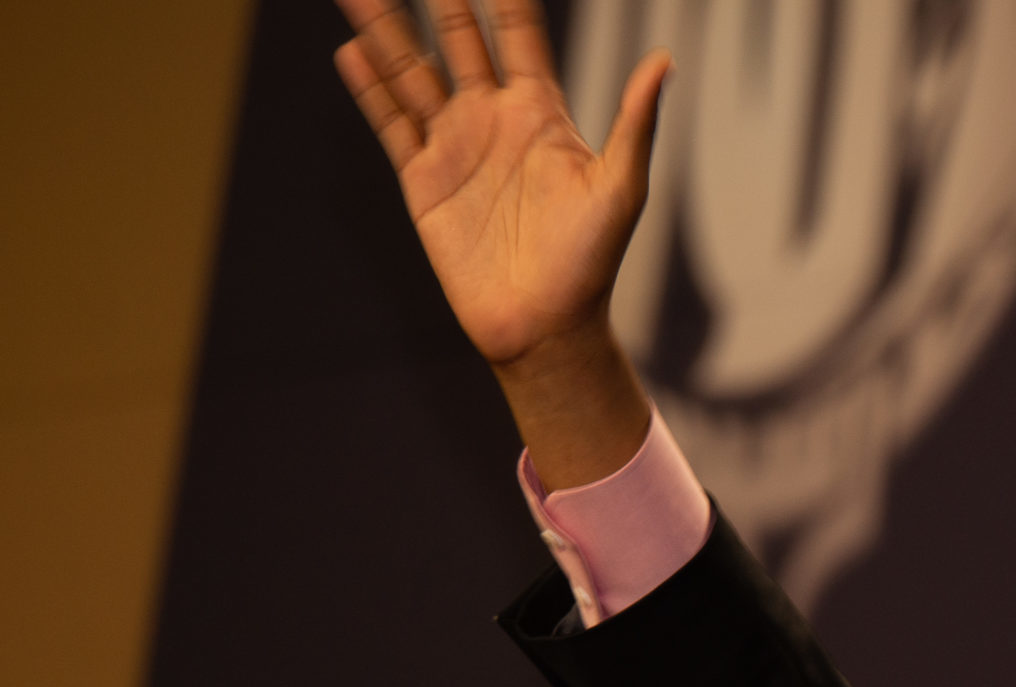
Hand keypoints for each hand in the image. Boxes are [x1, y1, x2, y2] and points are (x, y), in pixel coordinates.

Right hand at [332, 0, 667, 486]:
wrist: (544, 324)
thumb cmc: (592, 260)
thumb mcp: (621, 187)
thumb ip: (634, 121)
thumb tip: (663, 59)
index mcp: (542, 113)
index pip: (519, 36)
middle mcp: (494, 120)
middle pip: (457, 40)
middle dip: (439, 0)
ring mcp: (455, 147)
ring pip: (412, 73)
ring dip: (386, 32)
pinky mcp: (423, 180)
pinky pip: (392, 124)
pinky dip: (371, 88)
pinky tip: (352, 53)